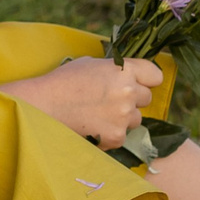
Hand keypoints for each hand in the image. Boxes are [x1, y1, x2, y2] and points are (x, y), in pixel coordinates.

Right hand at [4, 55, 163, 147]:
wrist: (43, 105)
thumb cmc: (63, 81)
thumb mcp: (91, 64)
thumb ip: (114, 69)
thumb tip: (129, 76)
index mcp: (123, 69)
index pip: (155, 75)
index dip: (146, 80)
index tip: (137, 83)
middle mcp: (128, 91)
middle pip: (147, 98)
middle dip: (132, 99)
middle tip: (109, 100)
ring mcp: (123, 115)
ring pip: (136, 119)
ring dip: (122, 118)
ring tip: (97, 114)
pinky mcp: (115, 136)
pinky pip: (122, 136)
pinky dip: (109, 134)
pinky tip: (91, 126)